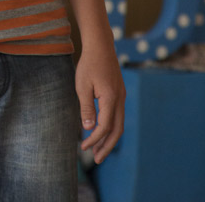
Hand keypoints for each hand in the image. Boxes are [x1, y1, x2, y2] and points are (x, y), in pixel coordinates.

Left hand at [76, 41, 125, 163]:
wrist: (100, 45)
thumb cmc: (89, 64)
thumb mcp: (82, 86)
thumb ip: (86, 108)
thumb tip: (88, 129)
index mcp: (110, 98)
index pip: (105, 126)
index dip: (94, 139)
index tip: (83, 147)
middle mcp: (120, 99)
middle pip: (117, 130)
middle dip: (107, 146)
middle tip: (96, 159)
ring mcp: (122, 96)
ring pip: (119, 123)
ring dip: (110, 139)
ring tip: (99, 150)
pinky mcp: (119, 93)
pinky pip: (118, 115)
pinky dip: (111, 127)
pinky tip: (102, 131)